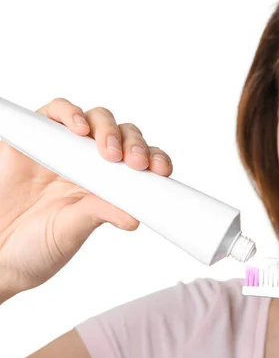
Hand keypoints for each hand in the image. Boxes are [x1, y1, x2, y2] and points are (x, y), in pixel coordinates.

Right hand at [0, 98, 172, 299]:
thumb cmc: (37, 246)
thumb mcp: (72, 230)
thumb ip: (99, 214)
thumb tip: (134, 216)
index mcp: (109, 184)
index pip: (141, 160)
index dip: (155, 159)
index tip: (162, 170)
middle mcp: (91, 163)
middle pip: (123, 135)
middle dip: (133, 143)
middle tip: (134, 162)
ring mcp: (65, 147)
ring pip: (96, 120)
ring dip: (107, 128)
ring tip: (108, 151)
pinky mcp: (37, 136)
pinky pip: (56, 112)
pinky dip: (70, 113)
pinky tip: (79, 128)